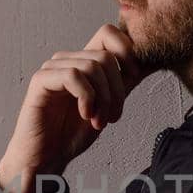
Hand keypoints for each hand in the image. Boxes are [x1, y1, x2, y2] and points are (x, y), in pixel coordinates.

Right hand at [0, 22, 146, 192]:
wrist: (47, 159)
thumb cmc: (72, 134)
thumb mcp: (109, 105)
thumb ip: (125, 83)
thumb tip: (151, 61)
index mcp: (84, 62)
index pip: (108, 33)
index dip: (127, 51)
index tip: (134, 79)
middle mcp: (67, 60)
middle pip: (106, 56)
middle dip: (117, 90)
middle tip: (112, 117)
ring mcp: (53, 68)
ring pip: (92, 66)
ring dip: (103, 99)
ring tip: (98, 120)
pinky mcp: (41, 80)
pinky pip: (73, 76)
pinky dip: (86, 98)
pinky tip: (85, 115)